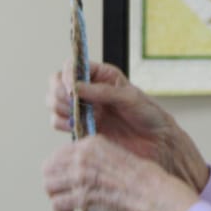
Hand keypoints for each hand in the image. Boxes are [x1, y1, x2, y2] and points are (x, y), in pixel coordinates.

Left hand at [42, 135, 198, 210]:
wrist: (150, 193)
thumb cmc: (140, 178)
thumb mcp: (114, 153)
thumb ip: (93, 157)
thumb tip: (78, 167)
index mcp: (91, 144)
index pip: (59, 153)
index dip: (58, 167)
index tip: (64, 176)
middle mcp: (82, 158)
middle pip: (49, 169)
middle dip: (53, 181)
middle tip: (61, 190)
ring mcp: (80, 178)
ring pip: (49, 186)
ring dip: (55, 195)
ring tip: (64, 202)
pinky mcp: (81, 198)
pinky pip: (56, 204)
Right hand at [47, 61, 209, 192]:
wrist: (156, 143)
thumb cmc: (149, 116)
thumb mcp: (130, 98)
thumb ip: (103, 91)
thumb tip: (76, 87)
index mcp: (100, 75)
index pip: (71, 66)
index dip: (66, 75)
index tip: (72, 88)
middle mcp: (88, 90)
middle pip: (56, 84)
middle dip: (60, 93)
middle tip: (74, 105)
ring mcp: (83, 109)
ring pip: (54, 103)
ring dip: (60, 109)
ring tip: (80, 117)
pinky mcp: (81, 128)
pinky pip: (58, 122)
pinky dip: (63, 124)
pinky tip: (80, 127)